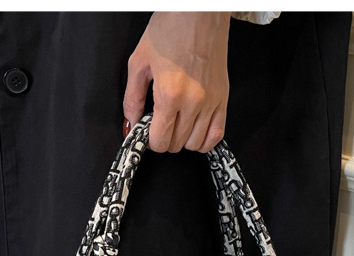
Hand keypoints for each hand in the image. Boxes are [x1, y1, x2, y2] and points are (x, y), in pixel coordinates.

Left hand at [123, 12, 230, 152]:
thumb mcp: (139, 61)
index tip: (147, 133)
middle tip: (160, 123)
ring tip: (176, 124)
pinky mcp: (222, 98)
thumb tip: (131, 123)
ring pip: (195, 143)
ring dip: (183, 140)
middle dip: (164, 139)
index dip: (150, 141)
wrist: (199, 11)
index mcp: (170, 94)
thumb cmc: (171, 28)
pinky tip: (195, 132)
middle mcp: (193, 101)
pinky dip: (204, 141)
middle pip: (176, 144)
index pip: (160, 141)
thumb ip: (132, 98)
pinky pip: (217, 135)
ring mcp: (211, 102)